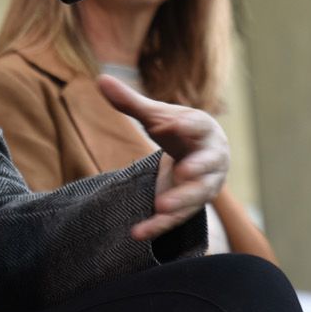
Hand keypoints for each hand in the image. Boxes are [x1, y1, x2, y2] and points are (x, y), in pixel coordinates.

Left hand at [97, 74, 228, 242]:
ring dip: (180, 202)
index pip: (197, 126)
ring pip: (196, 197)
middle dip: (198, 168)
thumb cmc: (178, 131)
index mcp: (204, 130)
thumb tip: (100, 79)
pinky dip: (158, 227)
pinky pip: (175, 220)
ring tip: (161, 206)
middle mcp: (210, 160)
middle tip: (185, 170)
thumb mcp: (157, 116)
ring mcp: (202, 187)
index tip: (167, 123)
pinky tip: (137, 232)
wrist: (200, 157)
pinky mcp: (188, 208)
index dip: (184, 125)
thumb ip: (130, 102)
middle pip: (206, 165)